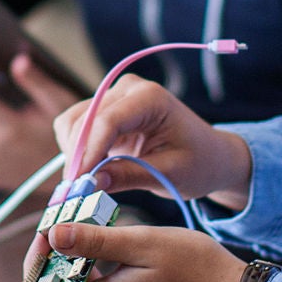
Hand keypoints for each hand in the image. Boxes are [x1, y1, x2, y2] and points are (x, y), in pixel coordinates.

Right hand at [53, 74, 252, 206]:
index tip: (79, 185)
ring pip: (72, 123)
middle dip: (78, 157)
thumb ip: (130, 176)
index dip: (89, 153)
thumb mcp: (169, 174)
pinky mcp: (104, 111)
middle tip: (81, 192)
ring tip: (89, 182)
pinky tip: (93, 170)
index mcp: (150, 98)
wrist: (210, 156)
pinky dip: (77, 151)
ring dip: (74, 154)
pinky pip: (75, 128)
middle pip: (82, 120)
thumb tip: (90, 183)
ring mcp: (114, 97)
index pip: (107, 122)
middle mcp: (127, 89)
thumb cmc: (198, 163)